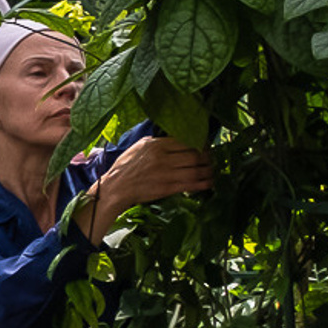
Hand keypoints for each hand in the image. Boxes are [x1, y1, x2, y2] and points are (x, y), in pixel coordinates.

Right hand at [82, 137, 212, 234]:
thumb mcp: (139, 147)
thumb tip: (176, 139)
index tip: (204, 146)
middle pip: (194, 155)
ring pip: (196, 170)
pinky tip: (208, 183)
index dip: (199, 143)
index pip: (185, 140)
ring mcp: (165, 174)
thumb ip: (157, 142)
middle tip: (210, 158)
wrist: (116, 188)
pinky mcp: (167, 188)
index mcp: (156, 145)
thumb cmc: (126, 167)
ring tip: (211, 171)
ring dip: (208, 171)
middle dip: (207, 157)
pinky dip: (203, 184)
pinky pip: (190, 184)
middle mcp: (162, 158)